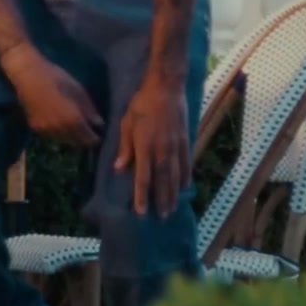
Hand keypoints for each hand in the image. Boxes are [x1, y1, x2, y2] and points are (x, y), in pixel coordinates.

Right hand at [1, 44, 103, 147]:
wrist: (27, 75)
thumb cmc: (55, 77)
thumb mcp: (77, 89)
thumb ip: (89, 109)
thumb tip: (99, 123)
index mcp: (73, 120)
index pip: (89, 138)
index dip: (95, 138)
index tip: (98, 133)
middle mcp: (60, 130)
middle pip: (76, 142)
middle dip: (84, 139)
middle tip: (88, 131)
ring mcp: (46, 130)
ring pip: (63, 141)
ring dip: (71, 137)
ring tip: (74, 128)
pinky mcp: (35, 127)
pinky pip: (51, 136)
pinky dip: (59, 133)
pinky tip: (60, 124)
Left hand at [114, 78, 189, 217]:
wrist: (166, 88)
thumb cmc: (141, 104)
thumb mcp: (126, 124)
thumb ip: (125, 148)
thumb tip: (119, 169)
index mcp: (145, 147)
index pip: (143, 178)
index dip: (142, 197)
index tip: (141, 212)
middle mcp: (162, 151)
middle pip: (162, 182)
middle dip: (161, 201)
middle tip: (162, 217)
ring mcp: (176, 147)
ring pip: (175, 176)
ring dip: (174, 193)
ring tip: (172, 208)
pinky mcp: (185, 141)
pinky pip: (185, 163)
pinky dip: (185, 176)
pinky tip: (184, 186)